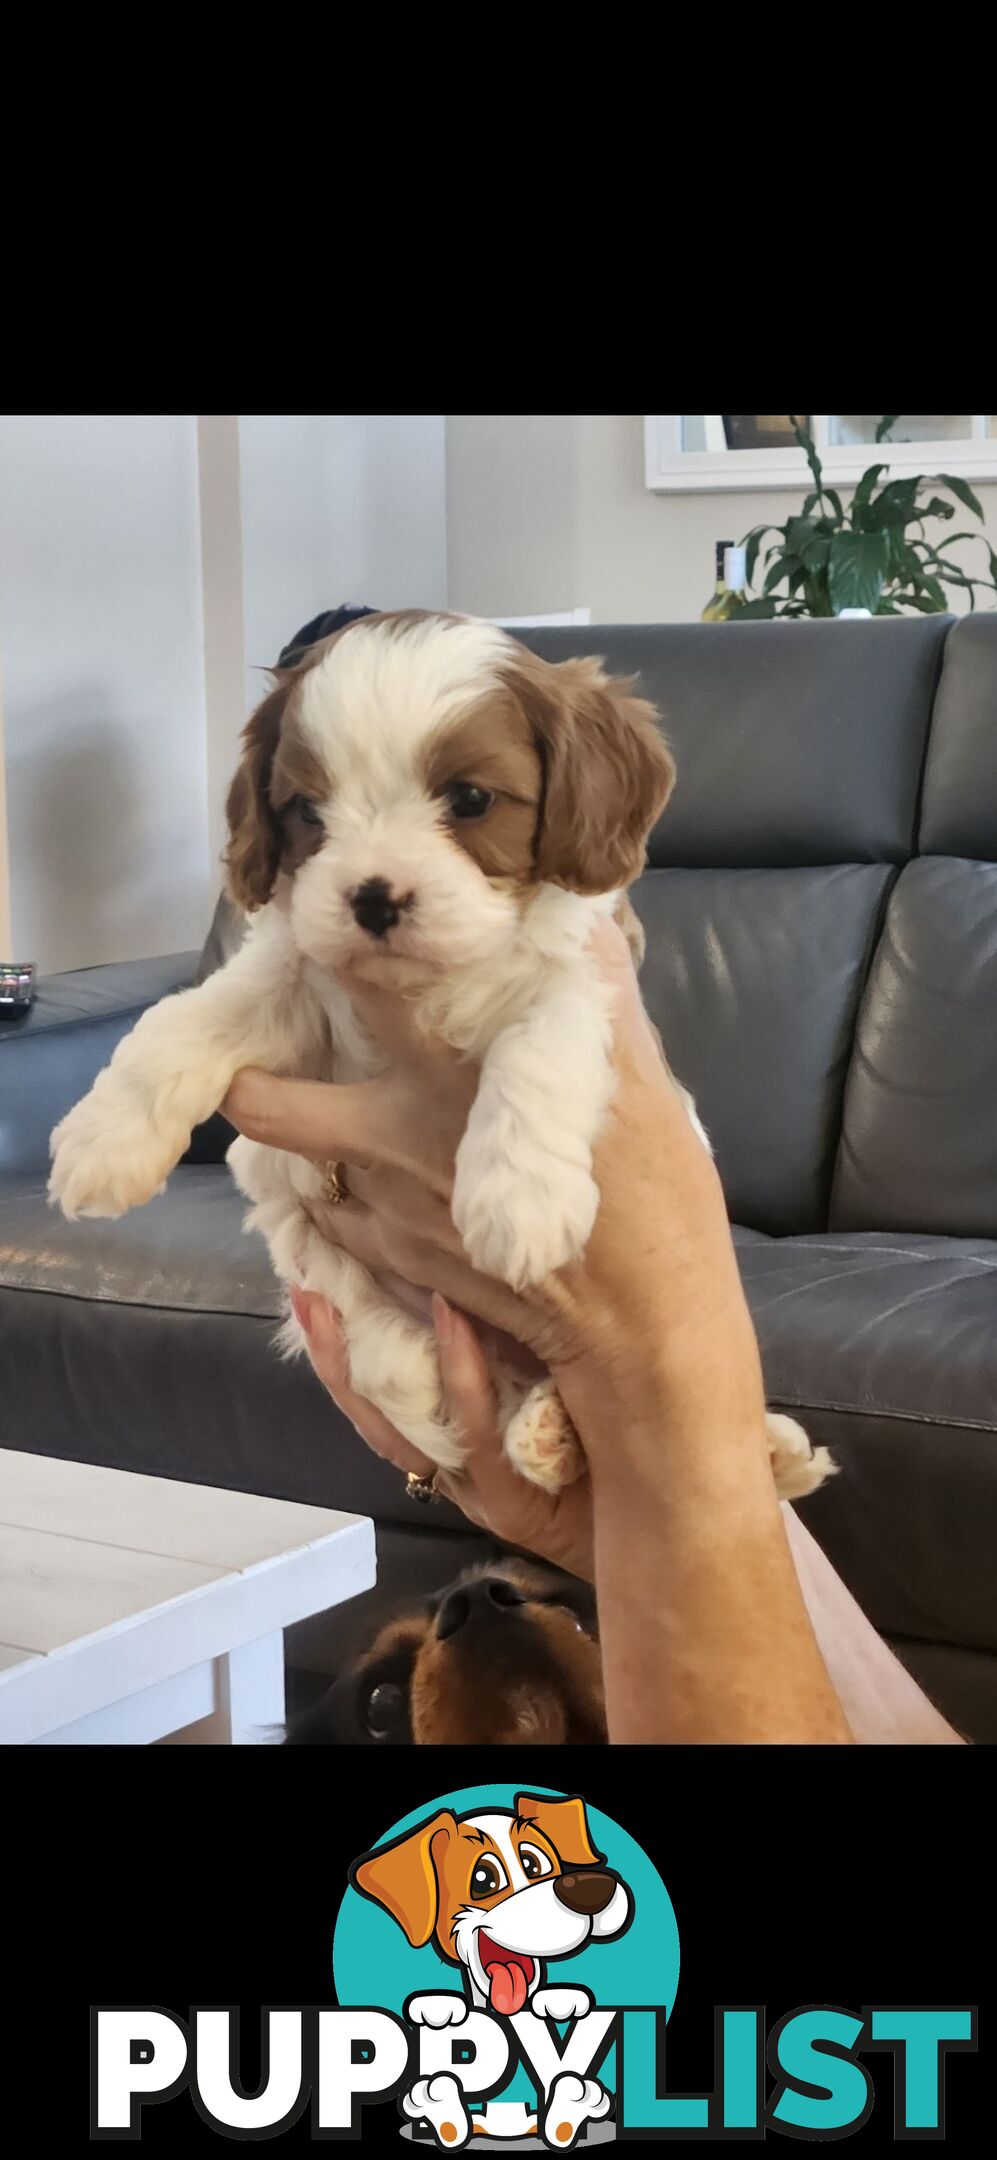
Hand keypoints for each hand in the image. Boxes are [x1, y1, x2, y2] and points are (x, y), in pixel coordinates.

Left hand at [223, 922, 766, 1482]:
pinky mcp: (399, 1265)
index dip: (332, 949)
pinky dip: (347, 1191)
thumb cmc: (652, 1209)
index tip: (331, 922)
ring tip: (343, 1099)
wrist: (642, 1340)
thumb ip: (602, 997)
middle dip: (250, 1074)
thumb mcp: (644, 1088)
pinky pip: (343, 1217)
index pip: (360, 991)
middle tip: (274, 1041)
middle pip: (268, 1106)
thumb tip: (581, 918)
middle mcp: (395, 1148)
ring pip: (309, 1159)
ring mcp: (388, 1215)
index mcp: (446, 1085)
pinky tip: (386, 1172)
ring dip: (315, 1132)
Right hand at [289, 1285, 593, 1580]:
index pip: (381, 1397)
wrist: (674, 1525)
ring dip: (368, 1365)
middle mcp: (456, 1471)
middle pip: (374, 1416)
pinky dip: (462, 1378)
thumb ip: (509, 1346)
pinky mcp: (515, 1506)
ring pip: (405, 1435)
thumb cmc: (616, 1446)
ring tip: (341, 1302)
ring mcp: (480, 1490)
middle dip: (332, 1355)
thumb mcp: (551, 1384)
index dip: (340, 1348)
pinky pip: (477, 1439)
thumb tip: (474, 1268)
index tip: (312, 1288)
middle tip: (304, 1291)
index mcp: (456, 1445)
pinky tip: (453, 1319)